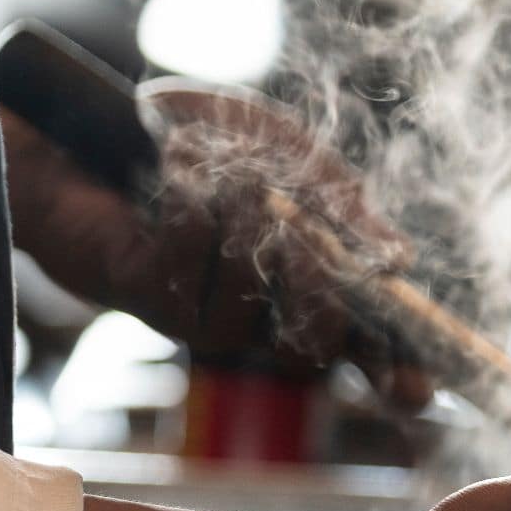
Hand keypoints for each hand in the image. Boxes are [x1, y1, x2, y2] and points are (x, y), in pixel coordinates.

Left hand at [0, 83, 432, 409]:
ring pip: (251, 301)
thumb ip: (343, 205)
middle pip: (317, 347)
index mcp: (307, 286)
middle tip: (302, 232)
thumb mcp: (290, 156)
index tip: (418, 388)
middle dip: (318, 284)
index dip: (396, 374)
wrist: (92, 122)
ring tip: (227, 168)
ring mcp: (202, 316)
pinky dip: (193, 205)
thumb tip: (399, 262)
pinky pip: (189, 265)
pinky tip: (176, 171)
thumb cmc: (202, 141)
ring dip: (246, 221)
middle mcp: (260, 317)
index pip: (366, 348)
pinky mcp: (146, 298)